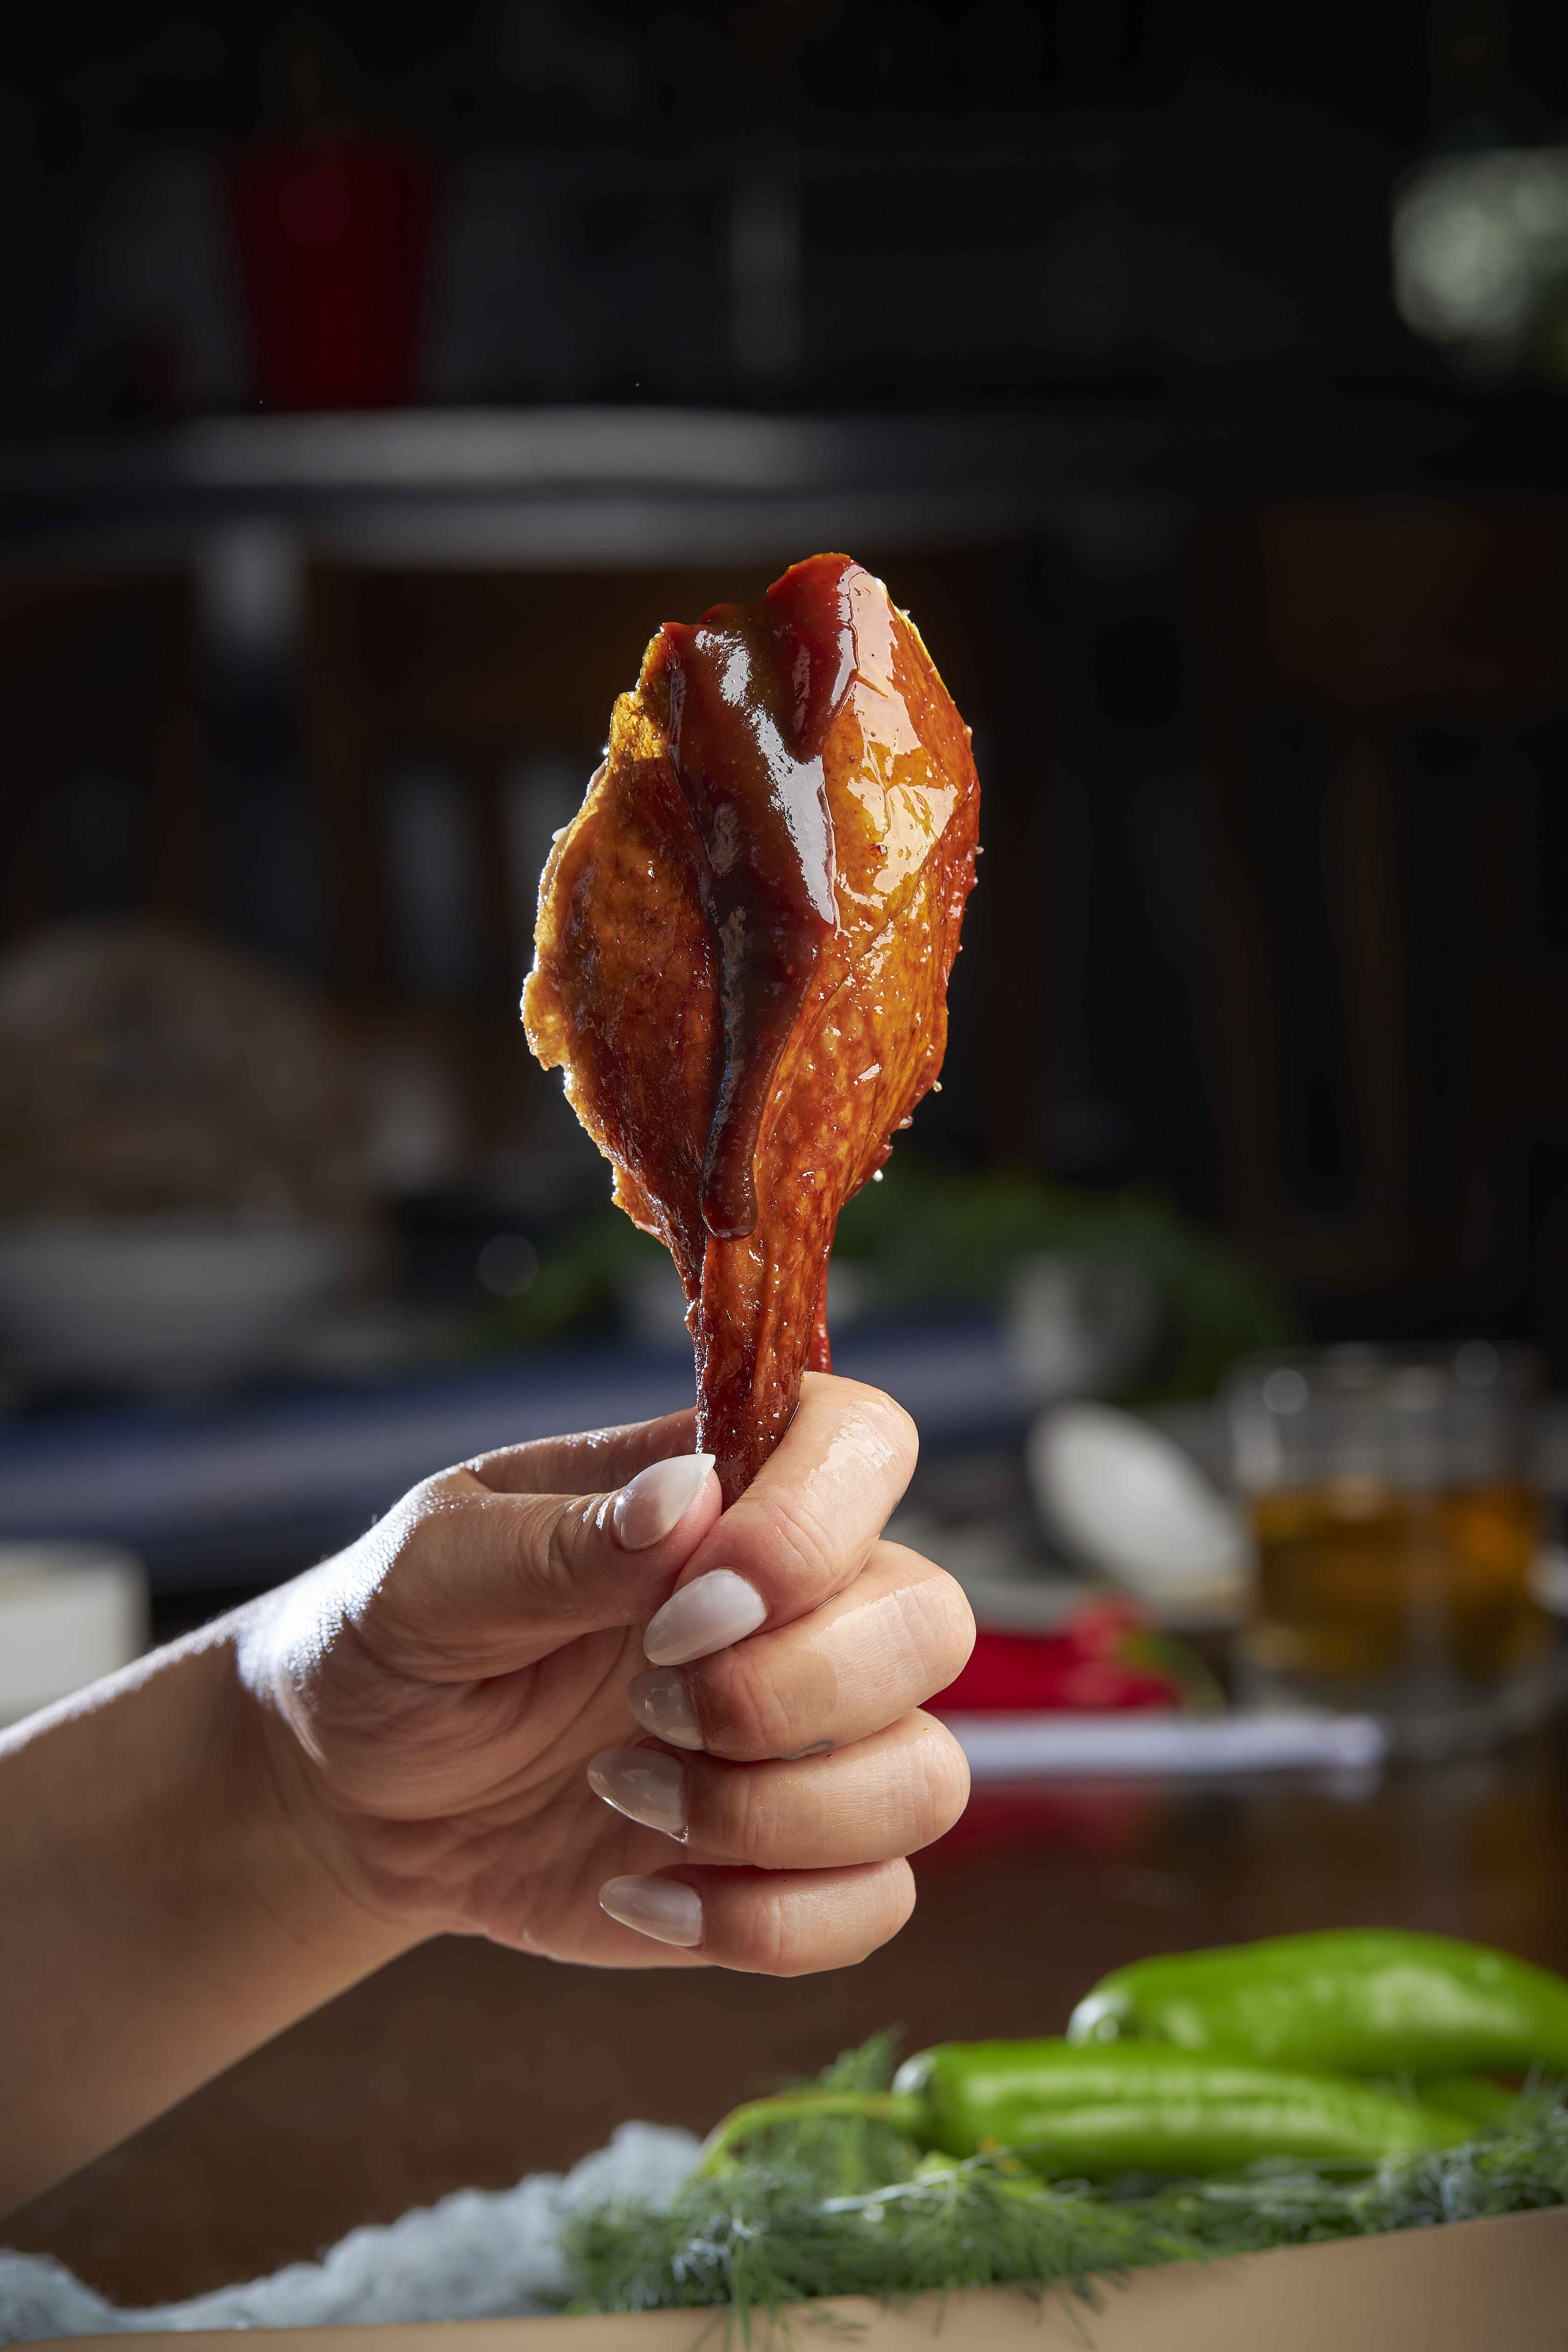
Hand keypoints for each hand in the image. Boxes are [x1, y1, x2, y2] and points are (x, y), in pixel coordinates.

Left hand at [240, 1374, 974, 1976]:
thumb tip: (683, 1498)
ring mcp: (810, 1740)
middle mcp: (801, 1605)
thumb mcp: (430, 1571)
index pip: (866, 1442)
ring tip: (620, 1793)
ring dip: (776, 1811)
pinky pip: (876, 1902)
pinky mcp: (790, 1863)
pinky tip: (641, 1896)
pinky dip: (764, 1920)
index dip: (812, 1524)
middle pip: (934, 1623)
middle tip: (641, 1703)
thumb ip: (558, 1538)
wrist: (353, 1791)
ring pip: (927, 1777)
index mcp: (724, 1491)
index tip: (685, 1603)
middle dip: (790, 1689)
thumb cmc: (397, 1640)